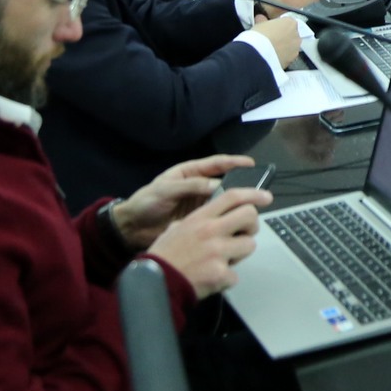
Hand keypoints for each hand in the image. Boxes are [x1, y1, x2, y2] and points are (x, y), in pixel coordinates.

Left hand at [112, 154, 255, 248]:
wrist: (132, 228)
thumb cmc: (146, 202)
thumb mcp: (166, 189)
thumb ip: (191, 186)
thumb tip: (218, 186)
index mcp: (189, 173)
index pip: (216, 164)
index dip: (234, 162)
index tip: (250, 164)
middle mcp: (197, 187)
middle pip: (224, 182)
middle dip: (240, 184)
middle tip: (258, 189)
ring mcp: (198, 204)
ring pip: (222, 201)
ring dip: (235, 204)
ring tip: (251, 207)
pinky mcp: (197, 221)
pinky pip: (215, 217)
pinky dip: (225, 219)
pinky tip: (235, 222)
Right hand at [146, 187, 274, 299]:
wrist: (155, 284)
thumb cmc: (163, 256)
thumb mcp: (176, 229)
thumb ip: (197, 221)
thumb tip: (213, 219)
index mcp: (200, 218)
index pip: (232, 197)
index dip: (252, 194)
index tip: (266, 197)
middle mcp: (212, 231)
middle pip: (250, 216)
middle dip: (252, 225)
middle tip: (244, 233)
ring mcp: (218, 252)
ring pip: (249, 245)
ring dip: (240, 254)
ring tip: (222, 260)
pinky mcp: (221, 274)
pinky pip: (235, 274)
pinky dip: (226, 279)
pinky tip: (211, 279)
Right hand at [254, 13, 302, 65]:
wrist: (259, 54)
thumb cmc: (260, 36)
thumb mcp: (259, 23)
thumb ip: (263, 20)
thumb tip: (260, 18)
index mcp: (290, 22)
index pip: (287, 22)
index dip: (278, 26)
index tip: (271, 29)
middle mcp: (296, 34)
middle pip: (291, 34)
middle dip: (283, 37)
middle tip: (271, 40)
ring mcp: (295, 48)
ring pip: (291, 46)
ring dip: (284, 47)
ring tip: (271, 50)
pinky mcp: (292, 60)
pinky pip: (288, 57)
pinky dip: (283, 57)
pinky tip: (273, 57)